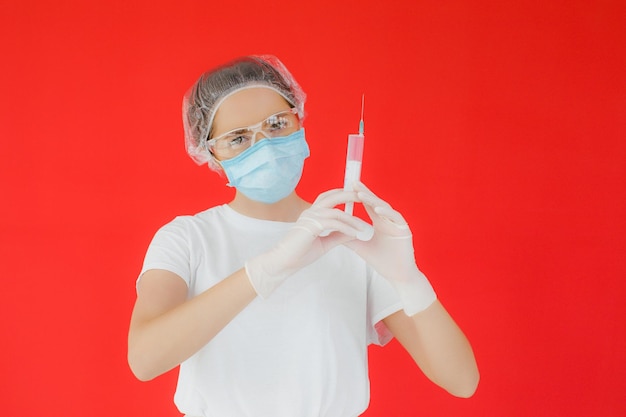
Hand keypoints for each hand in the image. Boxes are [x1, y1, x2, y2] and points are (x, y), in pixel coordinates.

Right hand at [245, 188, 371, 297]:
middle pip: (332, 197)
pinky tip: (355, 234)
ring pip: (336, 211)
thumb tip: (353, 233)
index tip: (355, 195)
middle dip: (349, 195)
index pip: (327, 198)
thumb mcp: (324, 244)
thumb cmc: (299, 254)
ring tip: (363, 226)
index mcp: (311, 214)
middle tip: (363, 196)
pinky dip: (346, 228)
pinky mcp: (311, 226)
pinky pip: (334, 223)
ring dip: (352, 219)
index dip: (341, 194)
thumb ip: (337, 236)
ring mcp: (310, 218)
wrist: (283, 262)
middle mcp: (310, 212)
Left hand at [346, 182, 436, 314]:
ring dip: (373, 201)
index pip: (368, 205)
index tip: (348, 187)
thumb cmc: (383, 262)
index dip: (359, 196)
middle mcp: (389, 220)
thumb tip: (333, 231)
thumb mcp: (361, 247)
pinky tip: (377, 209)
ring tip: (361, 195)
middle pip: (375, 203)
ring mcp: (397, 224)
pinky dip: (386, 213)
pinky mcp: (404, 229)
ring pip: (384, 208)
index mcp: (380, 222)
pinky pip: (395, 218)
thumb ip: (348, 238)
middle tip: (353, 183)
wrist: (398, 276)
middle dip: (364, 193)